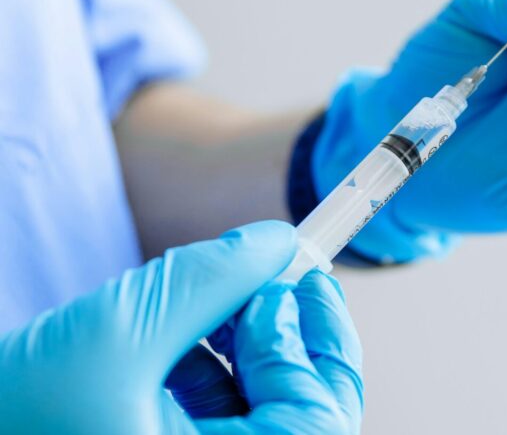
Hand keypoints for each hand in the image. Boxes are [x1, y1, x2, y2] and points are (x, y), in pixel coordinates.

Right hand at [0, 221, 363, 434]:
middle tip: (280, 276)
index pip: (316, 418)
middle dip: (287, 336)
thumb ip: (213, 281)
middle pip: (296, 413)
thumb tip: (277, 244)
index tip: (309, 276)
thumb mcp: (125, 330)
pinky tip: (186, 323)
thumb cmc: (19, 406)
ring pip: (257, 407)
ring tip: (223, 293)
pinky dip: (211, 361)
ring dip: (247, 341)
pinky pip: (217, 413)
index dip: (320, 339)